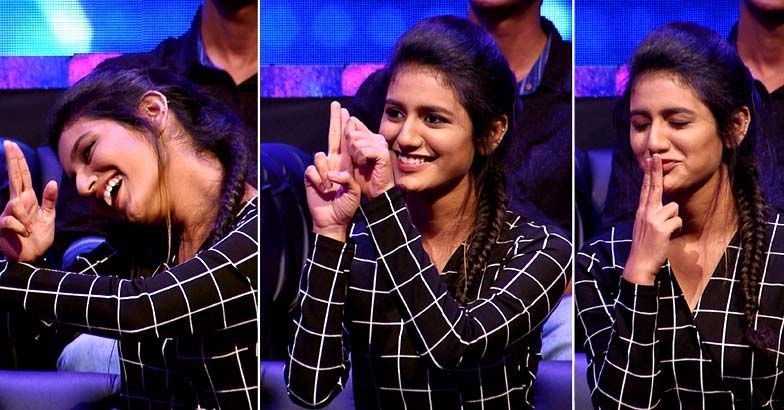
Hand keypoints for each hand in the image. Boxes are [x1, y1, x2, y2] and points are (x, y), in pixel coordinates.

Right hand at [0, 140, 57, 261]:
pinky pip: (12, 221)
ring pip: (17, 204)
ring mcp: (9, 213)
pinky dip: (20, 228)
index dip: (18, 161)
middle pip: (15, 178)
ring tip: (29, 229)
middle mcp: (17, 203)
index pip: (23, 176)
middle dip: (13, 162)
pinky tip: (23, 234)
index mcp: (28, 199)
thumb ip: (50, 200)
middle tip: (9, 145)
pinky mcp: (4, 226)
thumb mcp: (49, 217)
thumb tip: (52, 182)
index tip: (13, 145)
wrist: (33, 256)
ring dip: (26, 218)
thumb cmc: (39, 237)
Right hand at [304, 101, 360, 241]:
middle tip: (336, 104)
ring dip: (325, 172)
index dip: (346, 127)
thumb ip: (347, 180)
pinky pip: (312, 170)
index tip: (346, 112)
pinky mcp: (311, 176)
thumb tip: (334, 173)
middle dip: (335, 120)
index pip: (347, 141)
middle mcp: (334, 162)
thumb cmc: (347, 207)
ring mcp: (322, 169)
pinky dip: (318, 181)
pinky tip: (322, 191)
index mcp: (347, 164)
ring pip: (320, 156)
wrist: (333, 220)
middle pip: (333, 136)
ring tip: (330, 188)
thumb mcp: (354, 192)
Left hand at [344, 116, 394, 197]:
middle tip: (356, 160)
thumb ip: (348, 142)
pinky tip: (365, 165)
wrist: (376, 192)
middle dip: (348, 148)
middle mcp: (376, 138)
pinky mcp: (383, 153)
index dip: (345, 131)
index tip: (348, 147)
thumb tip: (347, 122)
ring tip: (361, 163)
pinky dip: (361, 159)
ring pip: (356, 141)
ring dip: (354, 155)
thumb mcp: (350, 158)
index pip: (353, 122)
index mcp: (368, 137)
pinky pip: (364, 150)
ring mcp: (381, 144)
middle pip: (352, 132)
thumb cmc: (364, 178)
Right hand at [623, 154, 681, 284]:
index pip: (645, 188)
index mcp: (641, 211)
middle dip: (655, 171)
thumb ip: (653, 214)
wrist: (640, 263)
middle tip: (656, 156)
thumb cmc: (645, 246)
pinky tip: (668, 237)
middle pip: (654, 187)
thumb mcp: (644, 226)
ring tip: (666, 231)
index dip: (649, 173)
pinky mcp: (661, 228)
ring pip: (674, 208)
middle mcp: (645, 212)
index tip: (650, 160)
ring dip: (674, 219)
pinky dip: (677, 229)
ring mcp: (653, 219)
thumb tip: (666, 206)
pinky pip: (678, 221)